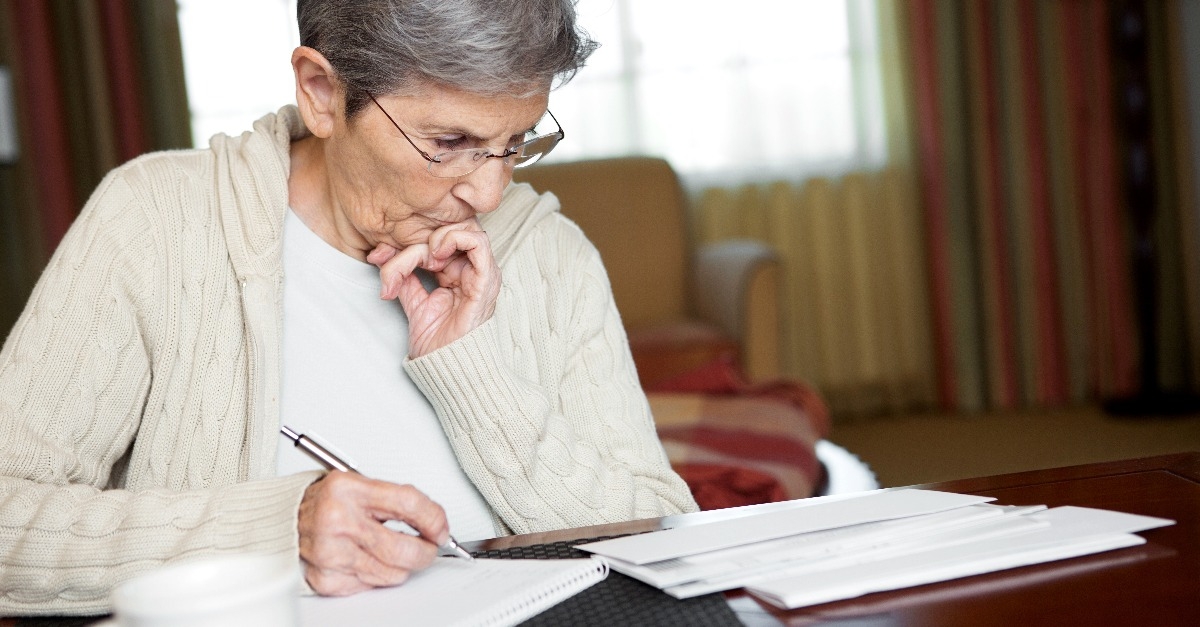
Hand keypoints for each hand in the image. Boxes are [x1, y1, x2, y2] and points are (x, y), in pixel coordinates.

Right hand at [298, 471, 448, 595]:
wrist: (281, 521)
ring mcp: (331, 552)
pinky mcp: (326, 578)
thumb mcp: (358, 485)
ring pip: (391, 573)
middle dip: (426, 552)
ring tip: (391, 551)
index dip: (434, 518)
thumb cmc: (325, 503)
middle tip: (429, 547)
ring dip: (401, 566)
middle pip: (403, 548)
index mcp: (348, 489)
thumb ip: (395, 501)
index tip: (441, 528)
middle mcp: (337, 520)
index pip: (408, 502)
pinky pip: (370, 585)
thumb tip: (434, 522)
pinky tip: (366, 559)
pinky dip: (375, 576)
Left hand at [368, 219, 500, 357]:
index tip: (380, 256)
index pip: (438, 238)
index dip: (408, 240)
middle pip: (451, 229)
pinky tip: (436, 254)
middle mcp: (472, 269)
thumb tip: (380, 255)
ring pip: (465, 229)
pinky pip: (478, 243)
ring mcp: (482, 273)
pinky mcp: (486, 279)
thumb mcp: (411, 300)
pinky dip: (454, 239)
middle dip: (420, 237)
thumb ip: (401, 277)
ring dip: (439, 237)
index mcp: (457, 272)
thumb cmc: (436, 341)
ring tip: (425, 257)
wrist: (446, 365)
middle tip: (400, 259)